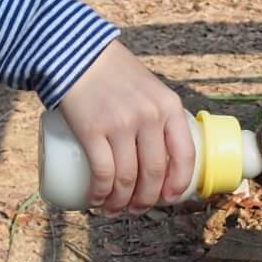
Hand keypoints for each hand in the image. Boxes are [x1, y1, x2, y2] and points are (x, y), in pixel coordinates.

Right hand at [57, 40, 194, 212]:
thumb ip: (158, 115)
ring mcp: (121, 124)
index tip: (169, 198)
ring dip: (120, 203)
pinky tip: (96, 201)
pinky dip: (100, 194)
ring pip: (127, 179)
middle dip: (146, 200)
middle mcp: (149, 116)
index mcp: (169, 107)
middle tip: (136, 208)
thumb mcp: (149, 88)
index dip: (178, 184)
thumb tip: (162, 156)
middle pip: (154, 174)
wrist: (77, 52)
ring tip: (114, 209)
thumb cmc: (114, 73)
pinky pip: (102, 174)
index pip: (184, 155)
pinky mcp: (92, 130)